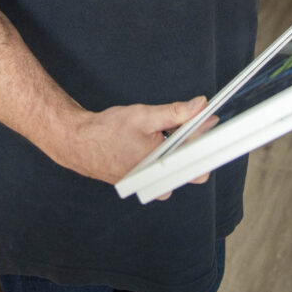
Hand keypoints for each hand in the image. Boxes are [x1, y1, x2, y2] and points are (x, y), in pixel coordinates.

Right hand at [63, 95, 210, 187]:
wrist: (80, 144)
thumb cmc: (108, 131)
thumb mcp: (144, 116)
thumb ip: (175, 112)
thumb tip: (199, 106)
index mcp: (160, 165)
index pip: (197, 156)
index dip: (206, 137)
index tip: (210, 121)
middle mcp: (156, 181)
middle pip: (190, 165)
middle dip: (191, 145)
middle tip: (185, 125)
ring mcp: (150, 186)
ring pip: (177, 168)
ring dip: (177, 150)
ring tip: (163, 135)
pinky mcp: (145, 184)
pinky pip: (164, 170)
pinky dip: (165, 155)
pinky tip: (156, 143)